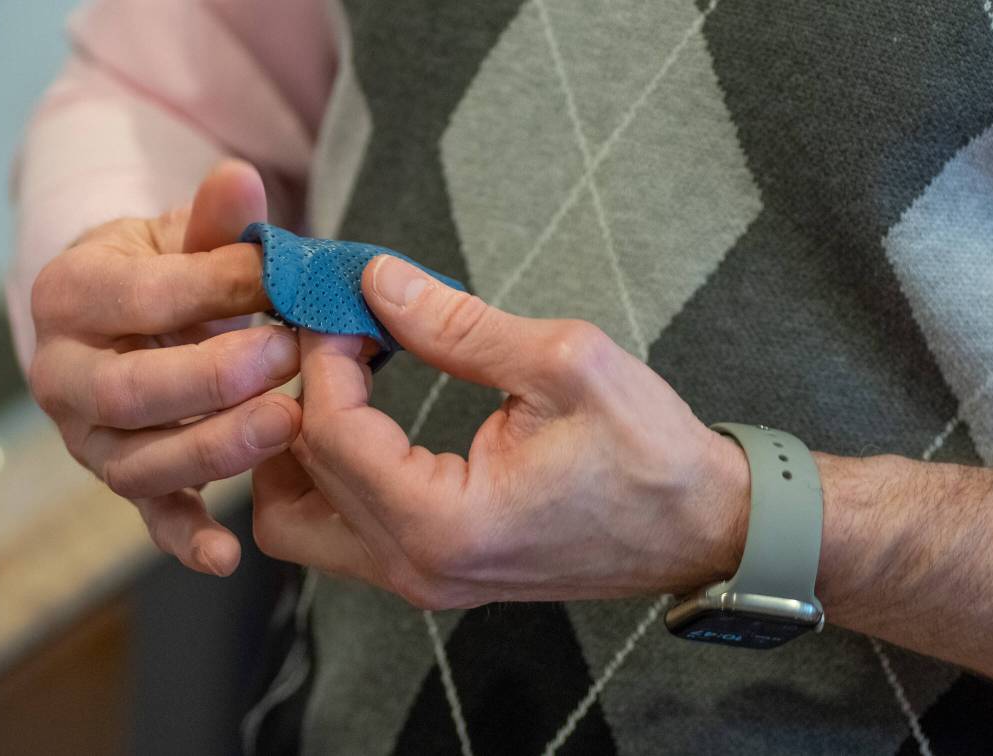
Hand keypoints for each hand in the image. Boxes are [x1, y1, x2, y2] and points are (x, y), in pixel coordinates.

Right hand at [29, 161, 301, 575]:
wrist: (129, 321)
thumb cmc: (165, 271)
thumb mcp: (183, 237)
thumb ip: (216, 219)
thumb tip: (242, 176)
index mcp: (72, 297)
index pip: (141, 297)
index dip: (213, 289)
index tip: (281, 281)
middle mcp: (66, 376)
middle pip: (131, 391)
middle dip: (212, 377)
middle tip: (287, 355)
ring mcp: (92, 439)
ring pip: (141, 462)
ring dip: (216, 448)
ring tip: (288, 421)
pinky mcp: (127, 478)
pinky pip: (151, 516)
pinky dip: (186, 538)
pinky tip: (227, 555)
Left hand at [252, 255, 748, 607]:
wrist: (699, 525)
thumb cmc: (648, 451)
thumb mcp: (562, 364)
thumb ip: (456, 324)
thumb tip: (376, 281)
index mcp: (446, 525)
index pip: (331, 435)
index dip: (323, 357)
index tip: (344, 304)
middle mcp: (418, 569)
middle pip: (294, 487)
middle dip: (298, 399)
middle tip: (334, 338)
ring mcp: (421, 581)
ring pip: (301, 521)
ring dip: (301, 447)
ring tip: (342, 378)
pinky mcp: (432, 573)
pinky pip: (343, 529)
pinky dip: (333, 472)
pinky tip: (368, 415)